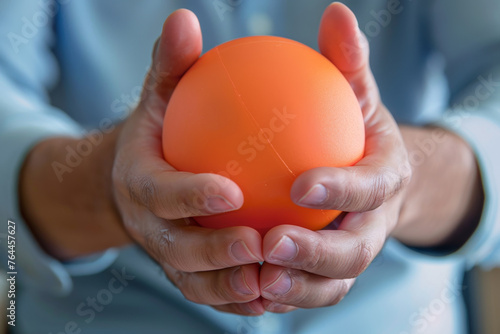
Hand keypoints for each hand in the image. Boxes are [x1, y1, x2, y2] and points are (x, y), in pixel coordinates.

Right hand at [112, 10, 265, 315]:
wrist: (144, 177)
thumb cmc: (162, 131)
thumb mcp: (164, 93)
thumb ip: (174, 64)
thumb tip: (184, 18)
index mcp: (142, 183)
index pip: (160, 193)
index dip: (190, 195)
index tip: (231, 191)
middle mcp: (151, 227)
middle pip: (176, 251)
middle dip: (214, 255)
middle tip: (256, 247)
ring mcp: (169, 256)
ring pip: (195, 283)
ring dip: (230, 288)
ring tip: (270, 282)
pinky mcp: (188, 273)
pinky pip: (212, 294)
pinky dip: (238, 299)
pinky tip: (275, 292)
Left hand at [259, 3, 411, 312]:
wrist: (365, 171)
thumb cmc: (351, 126)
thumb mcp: (351, 90)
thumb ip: (344, 61)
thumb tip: (337, 12)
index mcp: (385, 178)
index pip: (371, 187)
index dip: (342, 189)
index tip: (302, 183)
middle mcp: (373, 223)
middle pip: (355, 251)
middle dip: (317, 256)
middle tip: (272, 245)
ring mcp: (352, 253)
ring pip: (331, 283)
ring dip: (296, 289)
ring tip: (256, 281)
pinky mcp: (329, 274)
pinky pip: (308, 292)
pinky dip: (282, 296)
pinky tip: (244, 286)